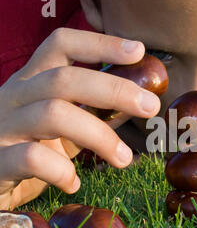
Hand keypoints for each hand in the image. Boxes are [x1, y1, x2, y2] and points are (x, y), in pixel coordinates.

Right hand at [0, 28, 160, 209]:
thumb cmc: (29, 146)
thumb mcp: (65, 125)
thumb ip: (95, 112)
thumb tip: (139, 103)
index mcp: (33, 81)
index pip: (61, 45)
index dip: (100, 44)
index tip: (138, 51)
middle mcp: (16, 96)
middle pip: (65, 79)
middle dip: (115, 90)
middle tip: (151, 106)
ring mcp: (4, 126)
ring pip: (54, 114)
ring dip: (99, 137)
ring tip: (123, 159)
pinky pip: (33, 158)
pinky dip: (62, 171)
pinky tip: (74, 183)